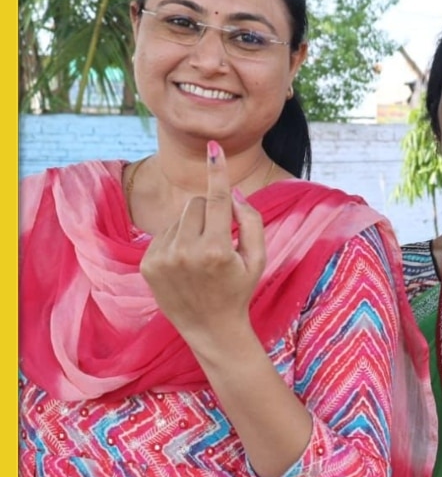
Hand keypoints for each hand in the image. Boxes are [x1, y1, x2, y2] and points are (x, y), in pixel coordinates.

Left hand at [140, 141, 265, 344]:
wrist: (210, 328)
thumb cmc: (238, 291)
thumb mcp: (258, 259)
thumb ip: (250, 222)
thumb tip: (233, 193)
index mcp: (217, 250)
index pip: (216, 200)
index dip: (217, 171)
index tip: (213, 148)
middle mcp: (186, 252)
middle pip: (195, 205)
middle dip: (208, 212)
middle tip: (219, 237)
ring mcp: (163, 258)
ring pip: (178, 218)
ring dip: (191, 227)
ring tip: (200, 256)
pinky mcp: (147, 264)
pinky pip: (163, 234)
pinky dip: (175, 241)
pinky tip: (184, 264)